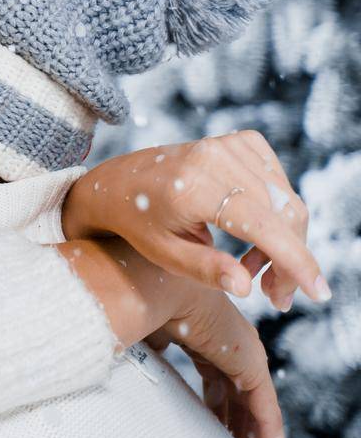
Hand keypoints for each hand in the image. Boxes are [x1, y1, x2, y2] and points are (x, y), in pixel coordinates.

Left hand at [62, 131, 323, 310]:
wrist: (120, 182)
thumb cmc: (138, 223)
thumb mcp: (164, 255)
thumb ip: (205, 271)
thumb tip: (246, 288)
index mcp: (193, 186)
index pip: (263, 225)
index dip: (296, 261)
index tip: (318, 293)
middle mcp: (215, 157)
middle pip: (283, 215)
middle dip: (289, 261)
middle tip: (276, 296)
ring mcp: (230, 144)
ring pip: (287, 201)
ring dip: (284, 242)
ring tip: (255, 270)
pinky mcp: (242, 141)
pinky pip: (280, 184)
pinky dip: (277, 215)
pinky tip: (254, 236)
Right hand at [145, 287, 284, 437]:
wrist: (140, 282)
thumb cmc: (130, 297)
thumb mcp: (141, 335)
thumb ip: (149, 352)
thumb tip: (139, 368)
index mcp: (203, 332)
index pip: (217, 381)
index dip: (217, 411)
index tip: (214, 435)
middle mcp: (229, 341)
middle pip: (239, 397)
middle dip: (240, 430)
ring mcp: (242, 350)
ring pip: (257, 407)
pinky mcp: (250, 362)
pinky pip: (264, 408)